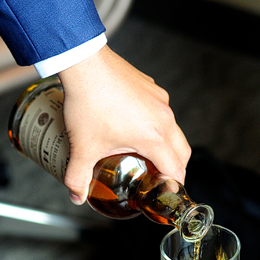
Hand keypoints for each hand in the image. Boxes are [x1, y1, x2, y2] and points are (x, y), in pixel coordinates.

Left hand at [57, 45, 190, 203]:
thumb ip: (77, 177)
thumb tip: (76, 195)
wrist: (84, 64)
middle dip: (174, 169)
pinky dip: (155, 123)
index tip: (162, 194)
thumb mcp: (82, 147)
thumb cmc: (88, 102)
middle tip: (158, 179)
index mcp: (154, 137)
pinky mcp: (151, 87)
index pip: (176, 170)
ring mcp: (159, 99)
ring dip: (165, 145)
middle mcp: (164, 117)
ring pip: (173, 129)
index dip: (171, 186)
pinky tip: (132, 125)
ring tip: (145, 154)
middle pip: (182, 152)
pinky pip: (161, 110)